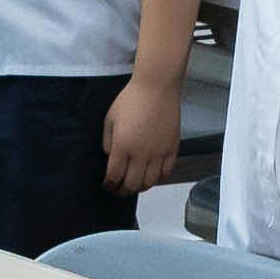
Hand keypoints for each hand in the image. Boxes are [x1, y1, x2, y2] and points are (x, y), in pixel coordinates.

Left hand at [103, 77, 183, 195]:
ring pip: (150, 182)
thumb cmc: (131, 99)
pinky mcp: (172, 148)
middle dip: (122, 191)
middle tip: (118, 191)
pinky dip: (158, 178)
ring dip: (140, 187)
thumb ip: (107, 141)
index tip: (107, 186)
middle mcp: (141, 154)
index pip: (114, 176)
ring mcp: (158, 152)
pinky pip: (166, 172)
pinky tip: (152, 175)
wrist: (156, 87)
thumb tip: (110, 157)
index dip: (109, 185)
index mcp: (122, 146)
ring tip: (134, 185)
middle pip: (132, 184)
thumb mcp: (110, 118)